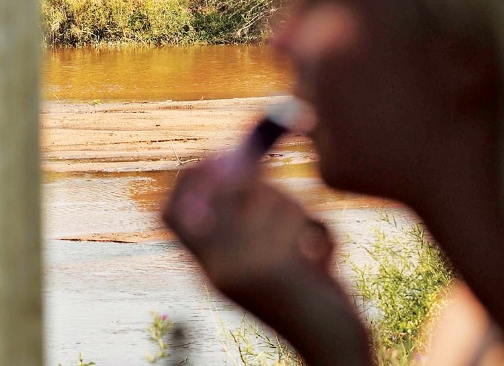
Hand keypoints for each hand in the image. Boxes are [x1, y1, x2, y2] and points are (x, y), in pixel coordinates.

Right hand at [162, 157, 371, 364]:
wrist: (330, 346)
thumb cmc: (307, 296)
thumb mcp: (267, 259)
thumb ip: (250, 215)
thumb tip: (246, 157)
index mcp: (208, 268)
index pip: (172, 212)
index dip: (191, 179)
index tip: (220, 160)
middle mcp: (217, 268)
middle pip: (227, 192)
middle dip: (262, 184)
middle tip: (287, 196)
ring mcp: (242, 267)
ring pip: (271, 199)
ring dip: (300, 211)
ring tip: (311, 244)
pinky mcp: (276, 267)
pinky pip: (299, 217)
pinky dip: (323, 231)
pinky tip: (325, 260)